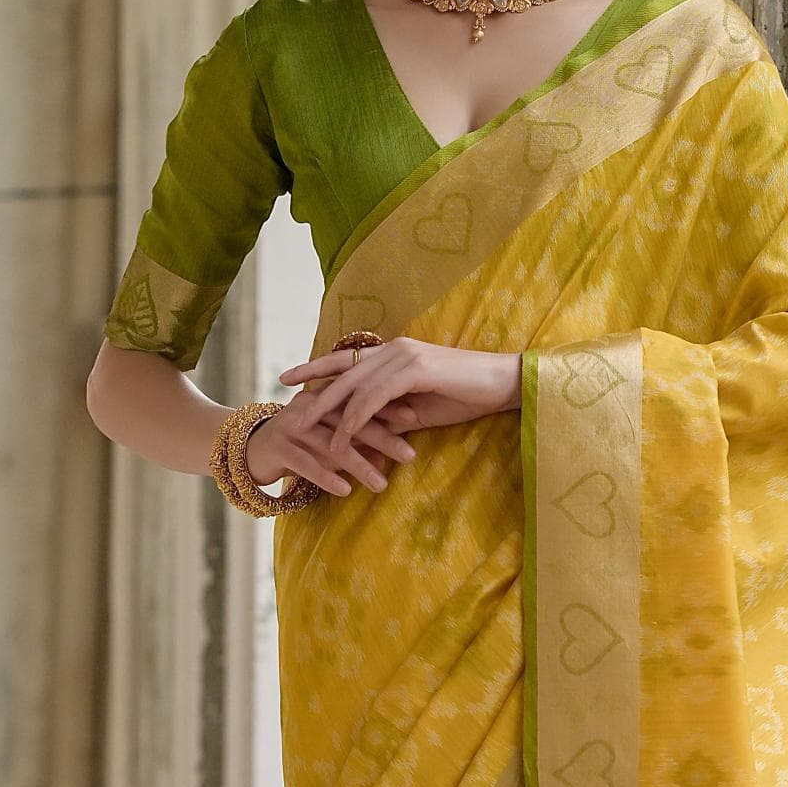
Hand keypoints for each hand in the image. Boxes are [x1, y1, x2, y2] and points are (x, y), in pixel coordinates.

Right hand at [241, 383, 410, 499]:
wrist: (251, 451)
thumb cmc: (302, 445)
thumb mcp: (332, 441)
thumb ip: (360, 443)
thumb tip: (394, 454)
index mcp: (325, 394)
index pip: (363, 398)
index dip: (390, 408)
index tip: (418, 419)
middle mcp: (309, 405)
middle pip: (351, 419)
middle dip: (383, 438)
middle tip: (409, 455)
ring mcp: (291, 424)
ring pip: (332, 444)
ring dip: (359, 465)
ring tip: (382, 485)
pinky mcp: (278, 446)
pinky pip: (306, 463)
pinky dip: (327, 476)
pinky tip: (346, 490)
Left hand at [272, 337, 522, 490]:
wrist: (504, 385)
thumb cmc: (467, 397)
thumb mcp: (420, 409)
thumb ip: (391, 415)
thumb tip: (366, 433)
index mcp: (394, 353)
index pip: (346, 358)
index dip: (315, 367)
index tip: (288, 379)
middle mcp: (394, 349)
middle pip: (341, 371)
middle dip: (310, 390)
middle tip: (283, 408)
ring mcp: (403, 357)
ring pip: (353, 386)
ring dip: (325, 410)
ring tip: (301, 428)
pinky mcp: (414, 370)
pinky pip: (374, 399)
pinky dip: (355, 420)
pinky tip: (341, 438)